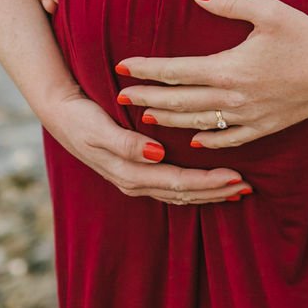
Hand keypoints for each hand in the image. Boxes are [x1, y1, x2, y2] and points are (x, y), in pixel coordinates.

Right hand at [41, 89, 250, 204]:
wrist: (60, 113)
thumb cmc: (81, 116)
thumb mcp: (99, 128)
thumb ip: (126, 143)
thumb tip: (156, 154)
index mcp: (129, 173)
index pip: (178, 183)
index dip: (208, 182)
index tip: (236, 176)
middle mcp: (135, 182)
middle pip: (183, 193)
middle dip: (216, 191)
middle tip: (247, 186)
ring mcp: (136, 180)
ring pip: (179, 193)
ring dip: (209, 192)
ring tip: (237, 188)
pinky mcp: (137, 172)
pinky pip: (171, 186)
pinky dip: (195, 187)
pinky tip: (211, 183)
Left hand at [114, 0, 307, 148]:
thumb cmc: (306, 34)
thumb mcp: (268, 10)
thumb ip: (228, 3)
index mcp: (230, 68)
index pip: (177, 71)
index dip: (147, 70)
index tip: (123, 68)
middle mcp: (235, 97)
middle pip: (180, 101)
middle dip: (147, 98)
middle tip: (119, 96)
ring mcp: (250, 116)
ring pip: (199, 122)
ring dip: (170, 120)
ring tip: (146, 117)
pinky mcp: (266, 126)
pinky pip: (229, 137)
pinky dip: (207, 139)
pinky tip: (194, 139)